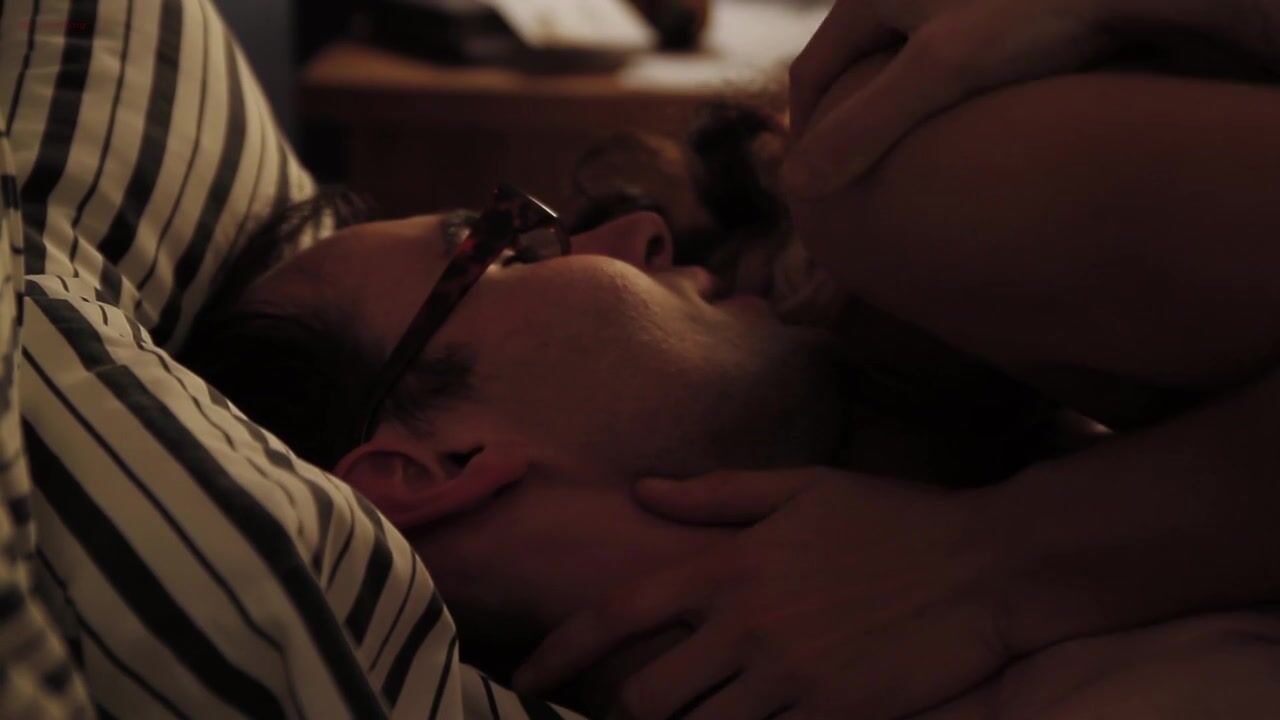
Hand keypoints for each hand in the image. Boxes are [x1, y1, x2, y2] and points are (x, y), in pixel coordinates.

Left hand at [514, 468, 1014, 719]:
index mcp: (729, 566)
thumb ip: (715, 495)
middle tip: (624, 714)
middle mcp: (748, 625)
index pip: (619, 613)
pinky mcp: (835, 716)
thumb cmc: (891, 518)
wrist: (987, 564)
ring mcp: (791, 678)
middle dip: (622, 714)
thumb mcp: (802, 488)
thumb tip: (641, 490)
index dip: (559, 653)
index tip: (524, 680)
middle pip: (646, 696)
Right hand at [782, 0, 1277, 195]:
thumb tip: (794, 188)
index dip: (804, 134)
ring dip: (895, 115)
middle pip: (855, 66)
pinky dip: (942, 103)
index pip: (812, 69)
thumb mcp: (938, 73)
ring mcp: (953, 0)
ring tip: (909, 172)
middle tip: (856, 186)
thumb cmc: (1036, 15)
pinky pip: (948, 63)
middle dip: (848, 124)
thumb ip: (863, 130)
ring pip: (901, 65)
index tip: (814, 190)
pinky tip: (970, 141)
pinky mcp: (996, 12)